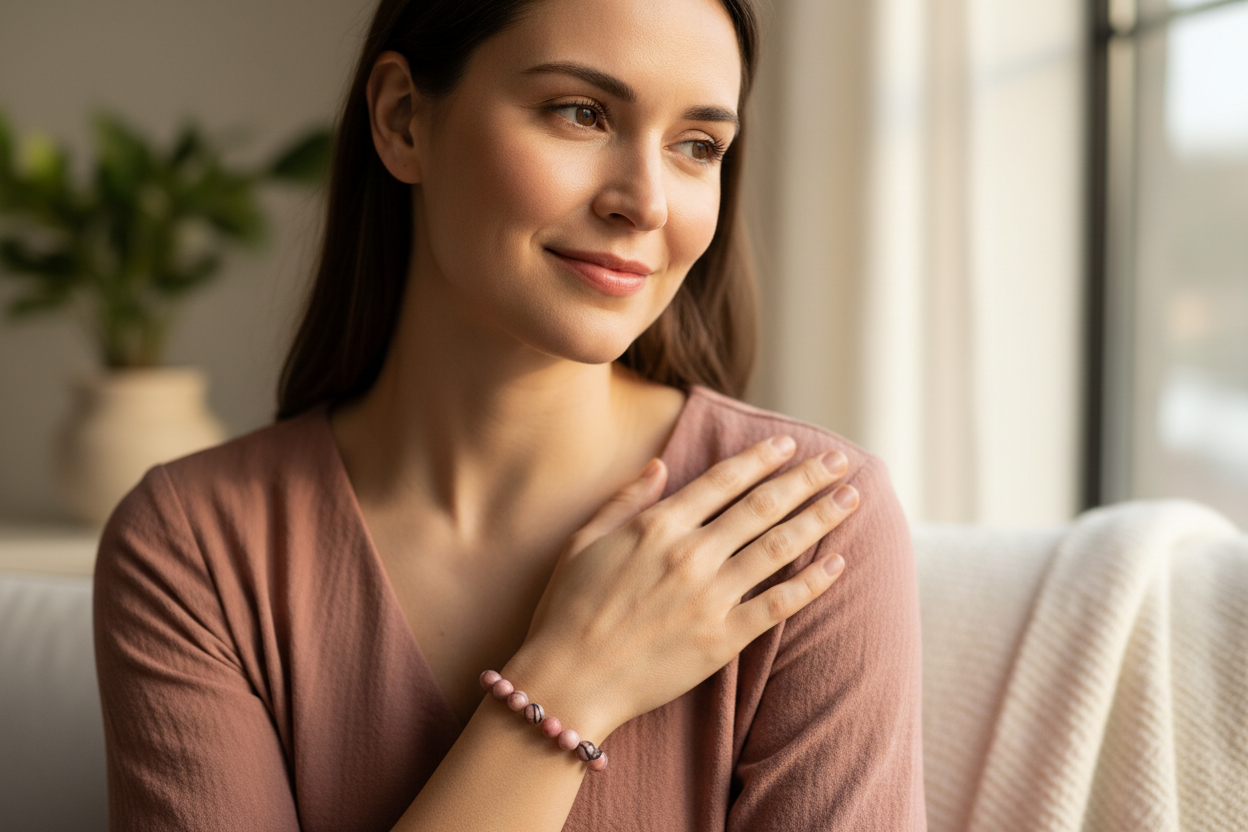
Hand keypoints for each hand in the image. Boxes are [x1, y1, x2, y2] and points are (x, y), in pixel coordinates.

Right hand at [504, 436, 857, 739]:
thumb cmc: (568, 608)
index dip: (762, 460)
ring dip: (819, 518)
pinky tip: (837, 563)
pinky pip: (778, 605)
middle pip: (762, 506)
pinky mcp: (721, 639)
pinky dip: (812, 583)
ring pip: (779, 547)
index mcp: (657, 525)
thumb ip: (625, 498)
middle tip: (839, 463)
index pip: (724, 481)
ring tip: (850, 498)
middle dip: (805, 480)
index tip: (791, 445)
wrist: (568, 680)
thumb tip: (661, 463)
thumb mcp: (584, 540)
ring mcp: (709, 597)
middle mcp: (690, 554)